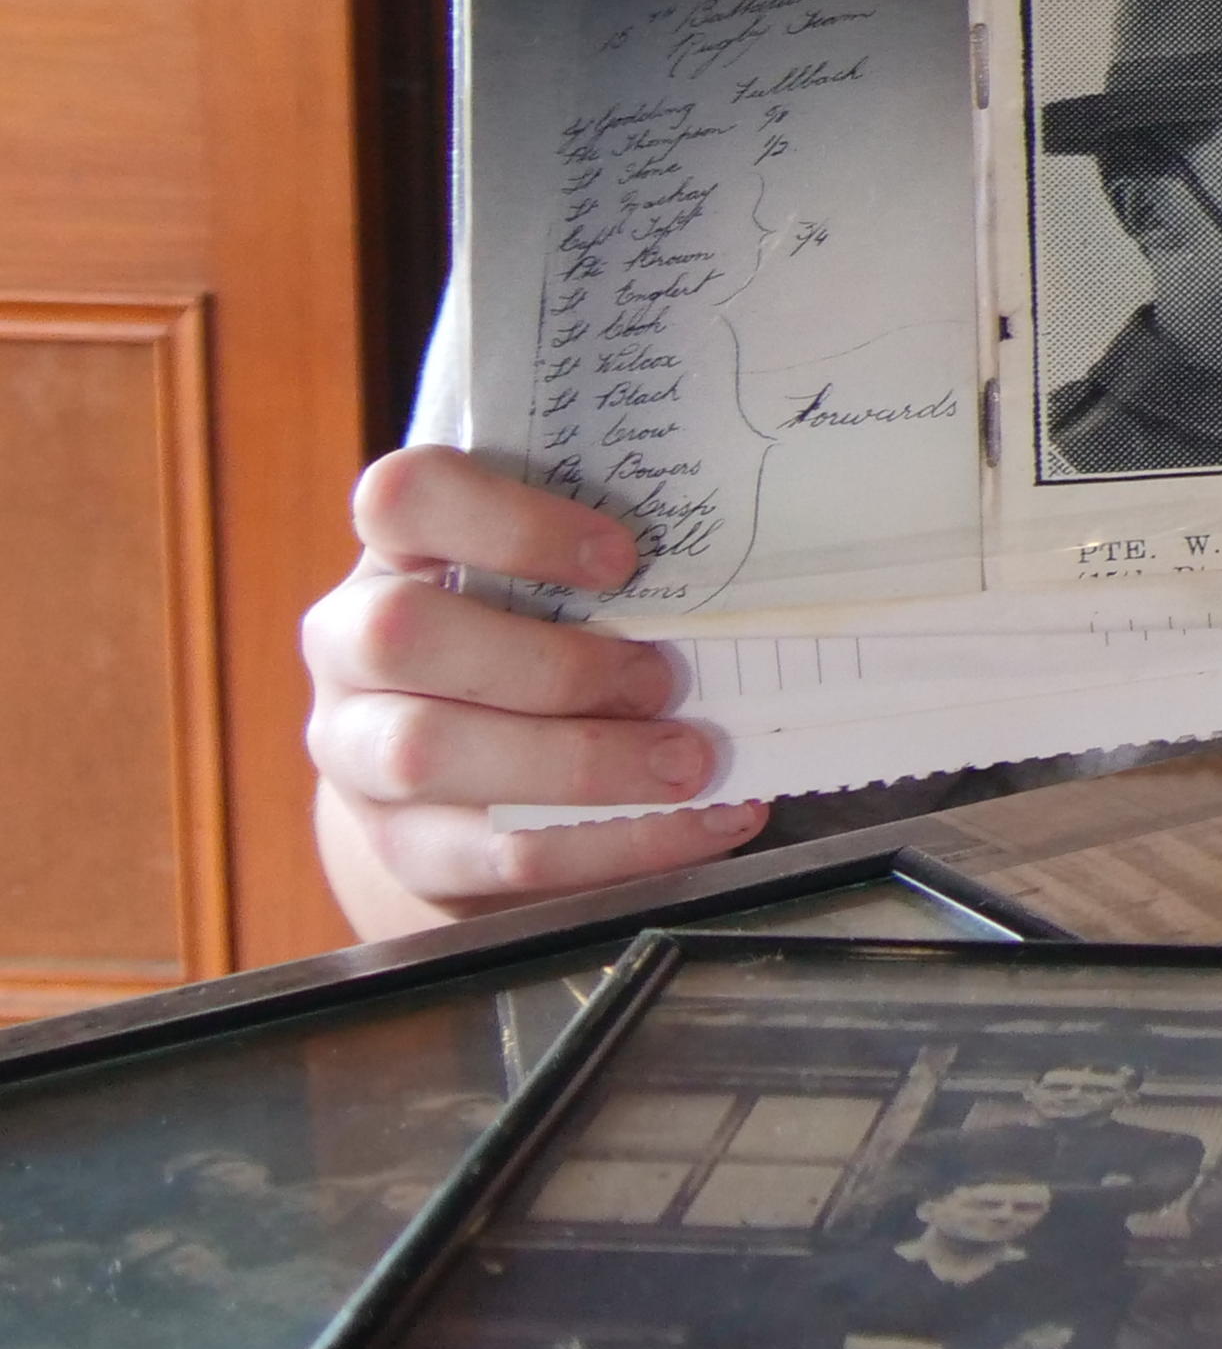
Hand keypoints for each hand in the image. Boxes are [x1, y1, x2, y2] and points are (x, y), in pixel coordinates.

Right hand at [302, 448, 767, 930]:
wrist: (468, 777)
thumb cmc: (537, 639)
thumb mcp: (555, 586)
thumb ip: (608, 570)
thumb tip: (744, 567)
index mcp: (395, 551)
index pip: (406, 496)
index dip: (508, 521)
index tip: (624, 557)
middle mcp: (350, 644)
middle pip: (402, 633)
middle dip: (551, 662)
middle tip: (663, 678)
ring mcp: (358, 751)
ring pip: (430, 753)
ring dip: (580, 763)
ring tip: (689, 762)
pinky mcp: (403, 846)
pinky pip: (495, 852)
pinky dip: (615, 843)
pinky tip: (701, 822)